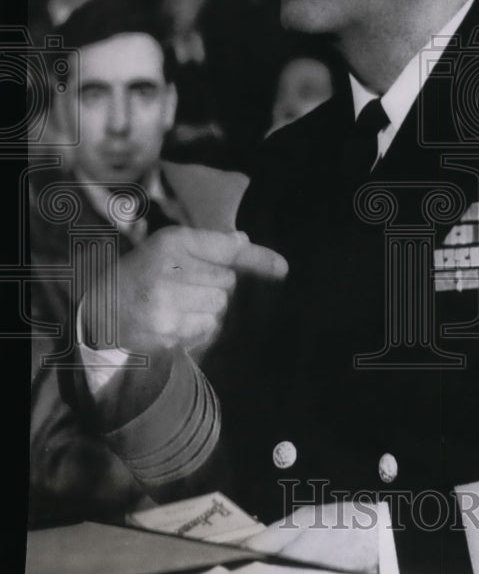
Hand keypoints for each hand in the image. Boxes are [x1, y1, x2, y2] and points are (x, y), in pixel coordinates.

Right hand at [83, 227, 287, 355]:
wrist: (99, 310)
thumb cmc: (142, 273)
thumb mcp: (168, 248)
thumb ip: (207, 245)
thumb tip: (242, 241)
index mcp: (172, 242)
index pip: (227, 250)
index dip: (258, 258)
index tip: (284, 268)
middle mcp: (170, 270)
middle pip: (227, 284)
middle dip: (213, 286)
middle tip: (183, 286)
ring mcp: (167, 305)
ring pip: (219, 310)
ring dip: (206, 310)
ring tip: (176, 304)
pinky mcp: (166, 333)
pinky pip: (206, 331)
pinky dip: (197, 328)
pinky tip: (173, 321)